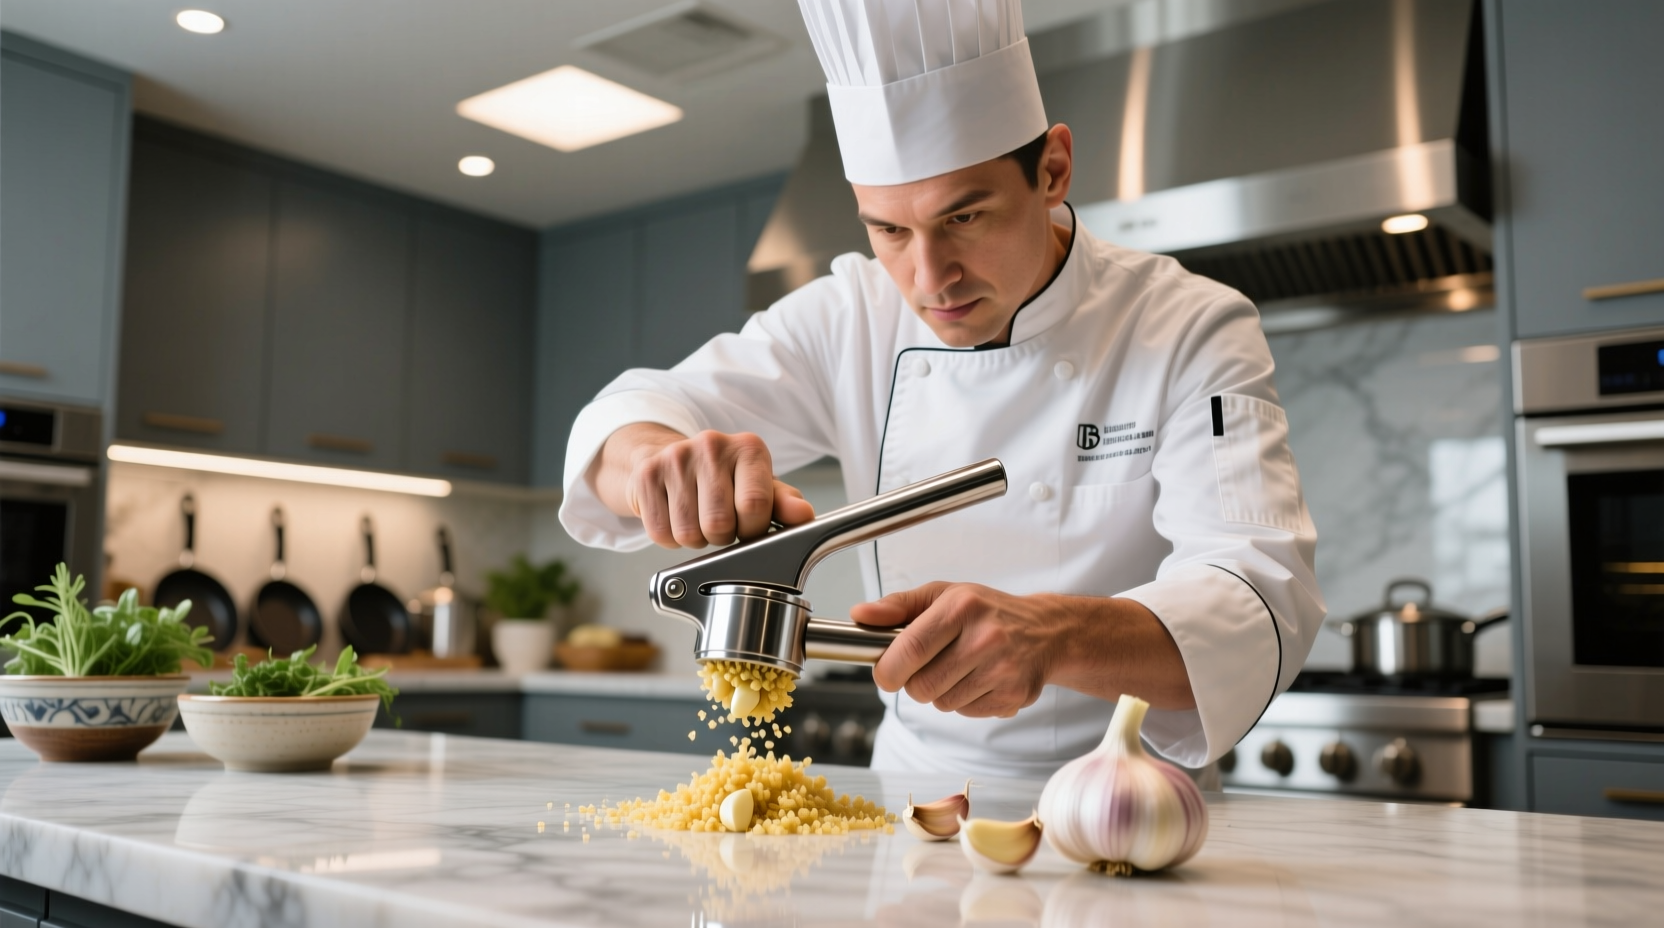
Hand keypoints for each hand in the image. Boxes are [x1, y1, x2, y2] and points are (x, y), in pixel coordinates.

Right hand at [588, 424, 814, 548]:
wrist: (668, 457)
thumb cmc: (723, 478)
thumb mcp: (760, 486)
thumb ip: (784, 503)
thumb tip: (804, 515)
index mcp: (748, 448)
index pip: (755, 505)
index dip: (752, 529)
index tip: (748, 525)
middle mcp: (712, 445)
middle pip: (720, 524)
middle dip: (722, 536)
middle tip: (720, 522)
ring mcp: (676, 458)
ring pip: (689, 533)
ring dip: (696, 539)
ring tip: (698, 518)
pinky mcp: (647, 475)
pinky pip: (661, 533)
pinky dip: (670, 537)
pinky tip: (676, 516)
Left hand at [852, 583, 1196, 714]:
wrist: (1046, 630)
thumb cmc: (986, 610)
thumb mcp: (942, 595)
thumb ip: (897, 607)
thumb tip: (859, 616)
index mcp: (962, 607)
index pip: (909, 650)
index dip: (887, 669)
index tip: (885, 672)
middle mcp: (986, 638)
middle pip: (922, 686)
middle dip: (914, 682)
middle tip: (928, 665)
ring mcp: (1003, 670)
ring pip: (942, 704)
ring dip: (940, 692)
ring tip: (958, 668)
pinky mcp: (1015, 696)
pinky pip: (966, 713)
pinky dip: (964, 702)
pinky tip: (979, 679)